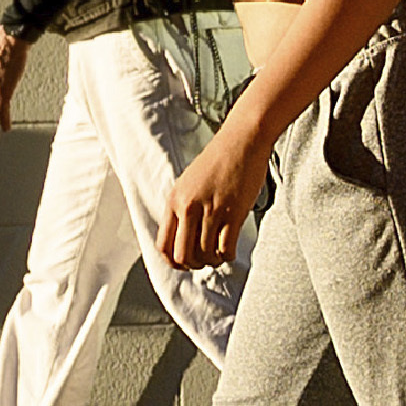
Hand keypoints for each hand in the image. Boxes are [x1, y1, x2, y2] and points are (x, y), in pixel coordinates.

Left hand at [153, 117, 274, 272]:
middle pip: (183, 256)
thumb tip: (182, 238)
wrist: (242, 141)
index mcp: (174, 200)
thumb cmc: (218, 160)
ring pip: (206, 255)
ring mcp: (211, 210)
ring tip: (220, 254)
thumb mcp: (189, 182)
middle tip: (205, 260)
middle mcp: (189, 207)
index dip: (174, 262)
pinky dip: (228, 256)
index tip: (185, 263)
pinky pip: (226, 248)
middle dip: (194, 265)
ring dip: (213, 261)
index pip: (164, 245)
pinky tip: (231, 250)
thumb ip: (182, 207)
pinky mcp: (233, 213)